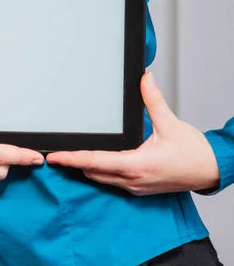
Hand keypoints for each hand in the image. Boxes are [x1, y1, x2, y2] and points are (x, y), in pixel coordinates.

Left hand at [46, 71, 219, 195]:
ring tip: (70, 156)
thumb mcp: (171, 123)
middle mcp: (133, 179)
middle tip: (55, 153)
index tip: (54, 157)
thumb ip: (153, 100)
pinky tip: (95, 161)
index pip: (96, 162)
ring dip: (86, 167)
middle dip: (74, 163)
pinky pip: (113, 181)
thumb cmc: (193, 153)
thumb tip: (144, 78)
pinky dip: (100, 171)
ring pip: (102, 179)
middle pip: (93, 172)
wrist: (210, 171)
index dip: (72, 159)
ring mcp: (136, 185)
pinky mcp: (140, 186)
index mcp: (137, 164)